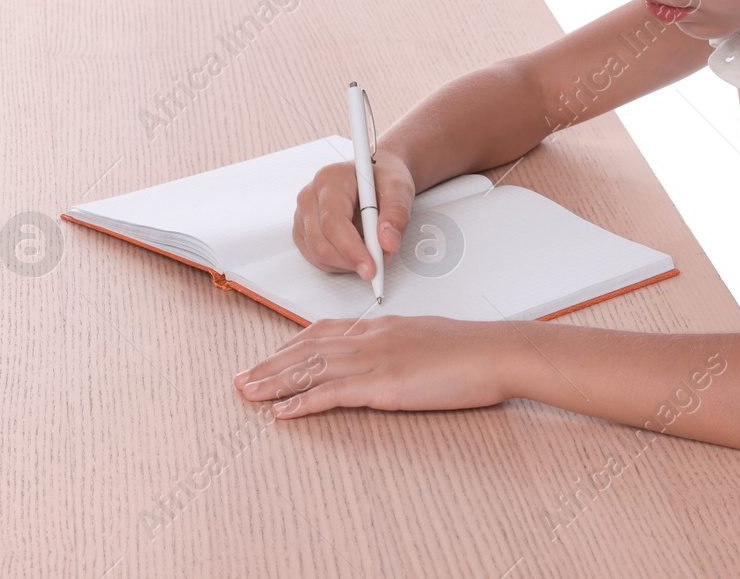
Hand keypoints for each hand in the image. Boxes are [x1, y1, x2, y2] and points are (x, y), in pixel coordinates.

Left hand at [233, 316, 510, 415]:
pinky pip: (333, 393)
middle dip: (271, 365)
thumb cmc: (473, 350)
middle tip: (243, 379)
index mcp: (383, 326)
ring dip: (275, 383)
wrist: (496, 352)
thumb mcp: (430, 339)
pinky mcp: (384, 384)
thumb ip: (402, 345)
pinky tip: (284, 412)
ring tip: (248, 393)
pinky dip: (304, 403)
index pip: (325, 331)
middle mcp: (372, 338)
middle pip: (309, 349)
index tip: (271, 357)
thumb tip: (390, 358)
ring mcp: (376, 360)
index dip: (292, 345)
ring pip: (312, 369)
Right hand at [291, 152, 414, 281]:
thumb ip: (397, 213)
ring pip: (318, 254)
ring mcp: (303, 215)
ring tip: (373, 249)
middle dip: (352, 260)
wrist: (376, 175)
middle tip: (380, 262)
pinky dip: (341, 263)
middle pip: (322, 242)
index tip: (372, 267)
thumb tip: (388, 242)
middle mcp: (310, 197)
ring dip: (348, 262)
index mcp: (329, 180)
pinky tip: (357, 251)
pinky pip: (317, 258)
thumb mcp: (400, 187)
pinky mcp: (304, 231)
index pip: (333, 222)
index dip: (351, 249)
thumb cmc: (383, 177)